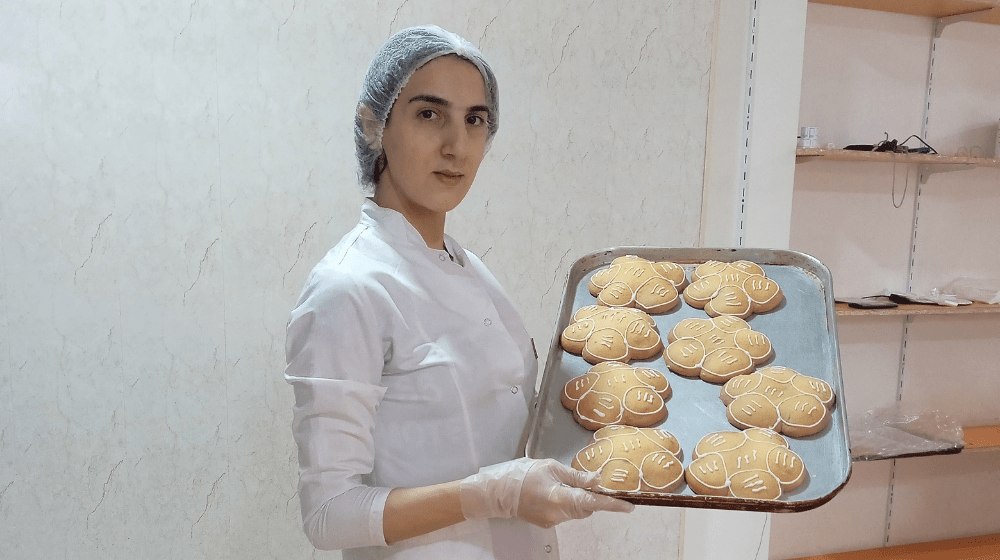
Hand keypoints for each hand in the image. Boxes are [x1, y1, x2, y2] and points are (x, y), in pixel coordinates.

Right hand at [459, 457, 633, 527]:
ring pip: (576, 511)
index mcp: (559, 497)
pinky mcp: (547, 523)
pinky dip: (566, 504)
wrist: (498, 492)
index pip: (592, 502)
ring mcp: (552, 521)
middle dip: (590, 497)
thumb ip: (576, 476)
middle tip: (587, 483)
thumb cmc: (521, 475)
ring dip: (577, 500)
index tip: (628, 506)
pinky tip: (553, 493)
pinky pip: (565, 514)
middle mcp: (557, 513)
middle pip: (586, 508)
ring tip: (561, 484)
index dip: (612, 504)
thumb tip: (596, 479)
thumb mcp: (551, 467)